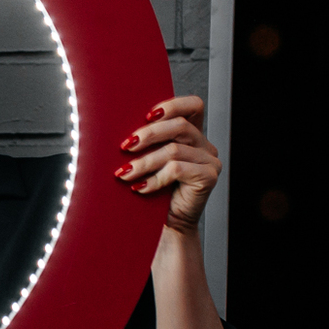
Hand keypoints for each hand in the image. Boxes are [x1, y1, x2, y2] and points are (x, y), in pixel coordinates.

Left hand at [116, 96, 219, 233]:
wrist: (166, 223)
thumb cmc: (154, 191)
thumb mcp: (148, 160)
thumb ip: (145, 142)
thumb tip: (118, 130)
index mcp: (191, 135)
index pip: (192, 106)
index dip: (172, 105)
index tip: (146, 116)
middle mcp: (204, 145)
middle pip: (180, 126)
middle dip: (149, 134)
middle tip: (125, 146)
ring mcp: (209, 161)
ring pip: (174, 150)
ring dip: (144, 161)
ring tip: (124, 173)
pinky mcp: (208, 177)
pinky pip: (177, 170)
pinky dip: (154, 179)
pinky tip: (140, 188)